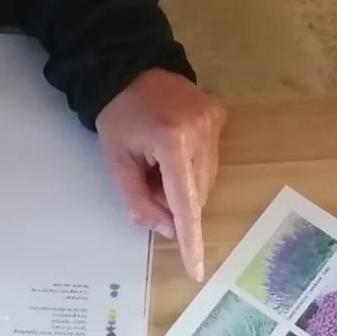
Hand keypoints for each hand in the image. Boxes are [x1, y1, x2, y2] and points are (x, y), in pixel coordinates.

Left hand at [97, 70, 226, 279]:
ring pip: (205, 181)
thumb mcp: (117, 162)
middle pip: (196, 194)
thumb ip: (139, 200)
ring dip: (184, 185)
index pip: (185, 203)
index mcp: (171, 141)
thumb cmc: (117, 115)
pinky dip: (192, 168)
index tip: (196, 269)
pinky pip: (211, 160)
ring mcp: (214, 123)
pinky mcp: (219, 116)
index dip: (190, 238)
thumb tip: (167, 231)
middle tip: (149, 183)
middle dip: (175, 202)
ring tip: (159, 163)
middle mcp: (200, 132)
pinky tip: (172, 149)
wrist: (129, 67)